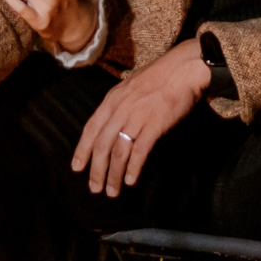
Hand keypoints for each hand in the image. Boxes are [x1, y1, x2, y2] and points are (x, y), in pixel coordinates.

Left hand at [68, 38, 212, 195]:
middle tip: (94, 188)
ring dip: (113, 174)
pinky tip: (130, 180)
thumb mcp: (130, 87)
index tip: (77, 167)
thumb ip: (118, 106)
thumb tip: (111, 126)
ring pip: (118, 151)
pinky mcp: (154, 125)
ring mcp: (137, 117)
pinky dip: (133, 168)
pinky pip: (139, 151)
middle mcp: (120, 109)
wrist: (183, 69)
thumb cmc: (159, 78)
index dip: (82, 150)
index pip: (90, 129)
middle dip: (96, 170)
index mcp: (112, 100)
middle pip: (101, 145)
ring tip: (112, 191)